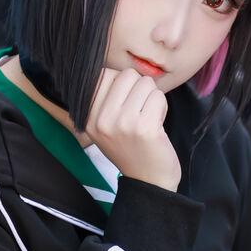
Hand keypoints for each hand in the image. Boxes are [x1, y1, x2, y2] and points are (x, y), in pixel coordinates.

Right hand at [78, 66, 181, 192]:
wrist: (149, 181)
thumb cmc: (132, 147)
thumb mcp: (106, 125)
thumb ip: (105, 97)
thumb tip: (112, 69)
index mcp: (88, 116)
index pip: (105, 74)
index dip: (122, 85)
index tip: (125, 107)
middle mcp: (101, 119)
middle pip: (126, 75)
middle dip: (139, 90)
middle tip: (139, 113)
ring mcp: (122, 124)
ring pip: (145, 83)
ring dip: (152, 99)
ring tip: (147, 120)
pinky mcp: (144, 128)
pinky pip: (158, 96)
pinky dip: (162, 108)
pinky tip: (156, 126)